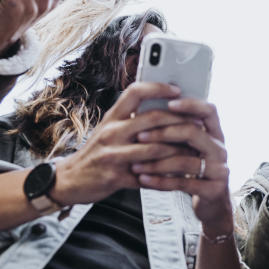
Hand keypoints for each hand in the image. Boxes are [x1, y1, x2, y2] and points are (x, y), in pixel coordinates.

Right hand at [52, 83, 191, 204]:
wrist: (69, 180)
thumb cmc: (96, 152)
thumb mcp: (109, 129)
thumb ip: (131, 118)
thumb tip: (164, 107)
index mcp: (112, 117)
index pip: (135, 91)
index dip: (158, 87)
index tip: (177, 88)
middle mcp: (111, 132)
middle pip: (152, 119)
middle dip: (180, 121)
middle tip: (199, 123)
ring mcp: (113, 155)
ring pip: (154, 148)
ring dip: (178, 149)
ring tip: (195, 150)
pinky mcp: (116, 178)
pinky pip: (148, 176)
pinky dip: (166, 176)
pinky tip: (179, 176)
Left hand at [131, 99, 233, 235]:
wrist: (212, 204)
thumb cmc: (195, 171)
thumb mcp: (191, 149)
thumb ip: (179, 132)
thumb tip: (148, 111)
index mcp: (215, 134)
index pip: (208, 111)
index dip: (190, 104)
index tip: (169, 103)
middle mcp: (220, 149)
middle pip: (194, 132)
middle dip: (164, 133)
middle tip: (139, 136)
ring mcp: (219, 170)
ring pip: (186, 161)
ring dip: (157, 162)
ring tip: (135, 164)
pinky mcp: (213, 189)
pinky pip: (183, 183)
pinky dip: (160, 181)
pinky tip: (143, 179)